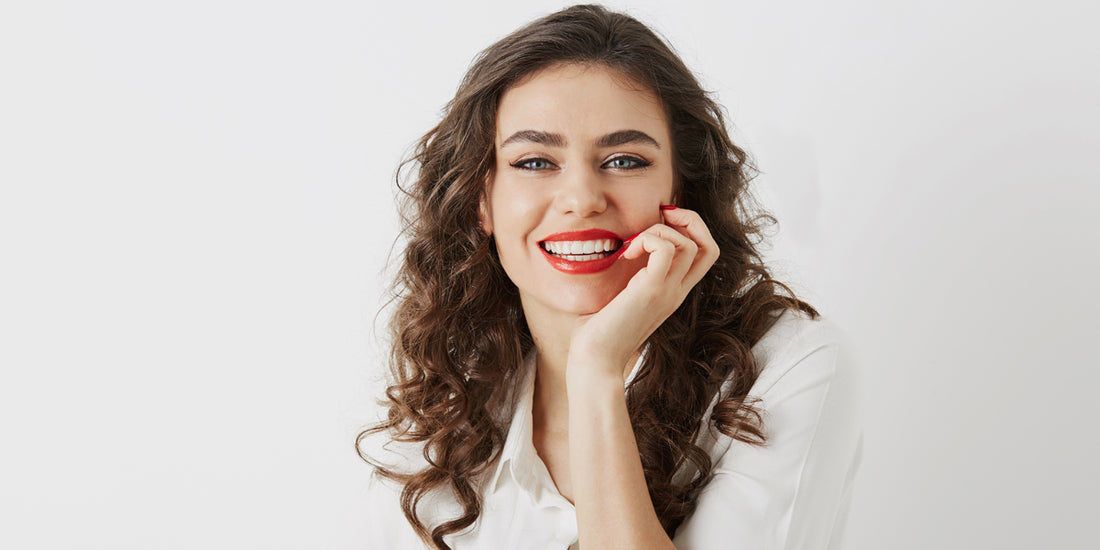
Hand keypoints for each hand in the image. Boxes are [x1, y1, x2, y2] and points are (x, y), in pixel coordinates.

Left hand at [566, 206, 718, 385]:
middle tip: (660, 215)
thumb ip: (627, 274)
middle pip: (709, 245)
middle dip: (689, 219)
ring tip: (633, 244)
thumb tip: (614, 247)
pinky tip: (625, 255)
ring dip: (659, 230)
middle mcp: (677, 292)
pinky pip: (666, 248)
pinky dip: (647, 239)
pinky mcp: (651, 290)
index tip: (659, 221)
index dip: (690, 228)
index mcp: (673, 292)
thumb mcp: (619, 296)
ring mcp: (668, 292)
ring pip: (689, 243)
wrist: (595, 360)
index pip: (704, 254)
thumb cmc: (598, 331)